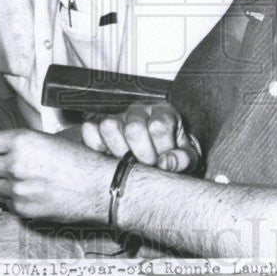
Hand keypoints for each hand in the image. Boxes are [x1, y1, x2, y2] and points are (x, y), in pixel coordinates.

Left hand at [0, 129, 112, 221]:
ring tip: (16, 177)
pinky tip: (28, 191)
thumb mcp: (47, 141)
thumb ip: (18, 145)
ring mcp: (17, 189)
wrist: (98, 186)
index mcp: (21, 141)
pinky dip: (10, 196)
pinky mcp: (22, 208)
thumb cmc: (78, 160)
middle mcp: (15, 164)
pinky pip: (5, 201)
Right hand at [81, 101, 199, 172]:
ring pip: (109, 126)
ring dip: (118, 150)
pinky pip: (89, 130)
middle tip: (147, 165)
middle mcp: (139, 110)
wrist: (157, 154)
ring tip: (129, 161)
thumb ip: (182, 160)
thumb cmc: (172, 155)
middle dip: (141, 154)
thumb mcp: (187, 159)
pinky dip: (96, 146)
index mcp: (163, 113)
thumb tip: (165, 164)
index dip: (161, 149)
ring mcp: (117, 117)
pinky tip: (109, 157)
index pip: (158, 126)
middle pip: (133, 128)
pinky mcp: (98, 126)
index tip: (163, 161)